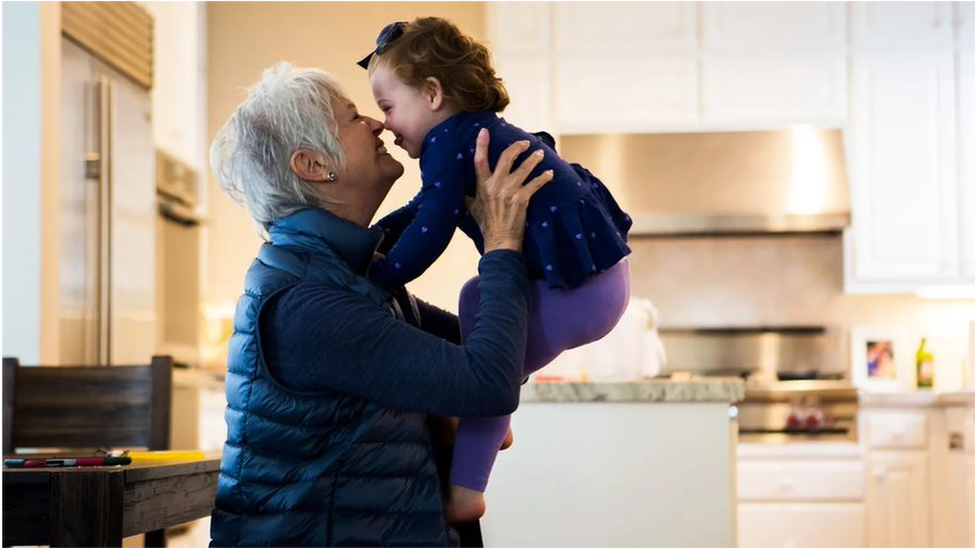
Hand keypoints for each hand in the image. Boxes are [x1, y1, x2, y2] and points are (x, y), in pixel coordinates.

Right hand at [466, 128, 552, 251]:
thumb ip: (468, 194)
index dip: (481, 144)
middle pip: (507, 157)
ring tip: (540, 154)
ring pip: (525, 168)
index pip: (479, 160)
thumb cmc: (486, 225)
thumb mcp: (471, 207)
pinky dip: (544, 177)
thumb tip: (459, 188)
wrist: (499, 240)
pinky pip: (536, 183)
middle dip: (518, 147)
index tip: (485, 131)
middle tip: (525, 143)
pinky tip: (550, 174)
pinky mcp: (522, 199)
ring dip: (534, 159)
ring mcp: (509, 191)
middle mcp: (495, 185)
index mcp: (482, 185)